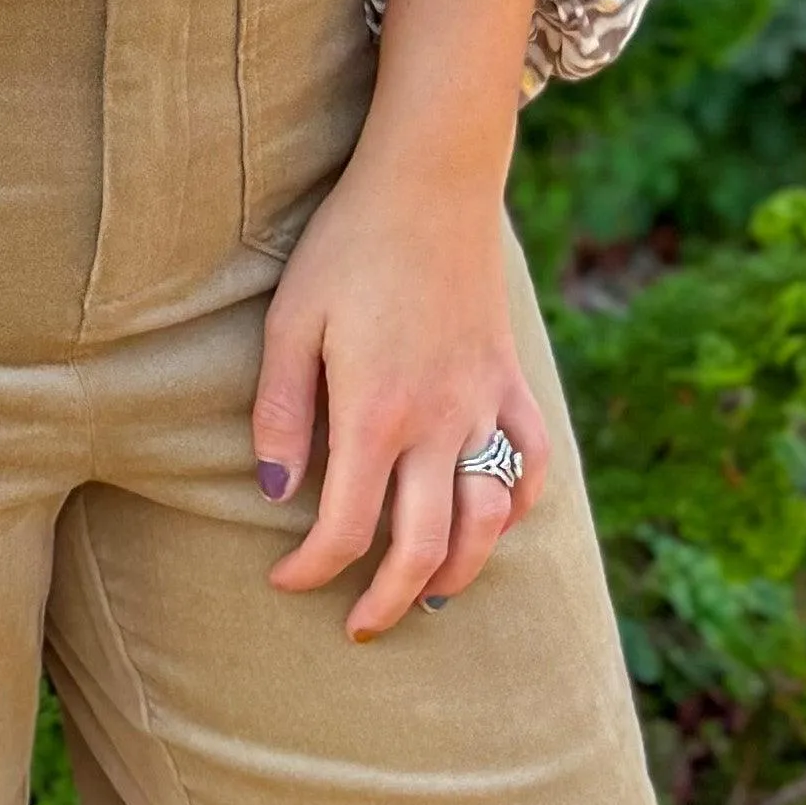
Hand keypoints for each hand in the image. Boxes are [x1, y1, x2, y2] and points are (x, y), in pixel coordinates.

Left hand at [254, 134, 549, 638]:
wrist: (431, 178)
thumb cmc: (348, 244)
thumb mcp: (291, 320)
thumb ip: (281, 412)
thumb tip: (273, 491)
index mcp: (376, 413)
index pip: (345, 529)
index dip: (311, 571)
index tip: (285, 580)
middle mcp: (439, 422)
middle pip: (425, 548)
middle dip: (388, 601)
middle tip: (359, 626)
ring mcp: (484, 403)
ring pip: (488, 520)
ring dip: (460, 569)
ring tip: (429, 594)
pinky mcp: (511, 378)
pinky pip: (531, 462)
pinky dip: (519, 505)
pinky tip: (493, 521)